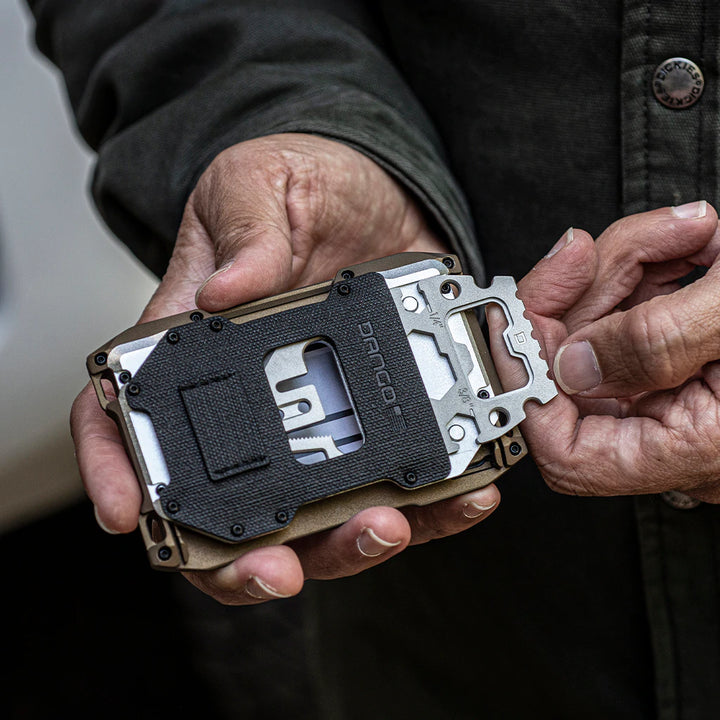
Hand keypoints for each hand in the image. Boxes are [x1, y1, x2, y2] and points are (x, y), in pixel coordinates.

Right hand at [71, 134, 500, 603]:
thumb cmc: (298, 189)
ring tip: (391, 524)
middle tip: (283, 565)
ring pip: (320, 518)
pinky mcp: (384, 422)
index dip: (119, 471)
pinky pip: (403, 482)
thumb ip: (245, 235)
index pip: (129, 418)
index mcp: (196, 352)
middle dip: (251, 557)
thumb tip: (228, 290)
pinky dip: (434, 502)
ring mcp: (321, 423)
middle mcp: (253, 404)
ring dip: (350, 541)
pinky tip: (463, 489)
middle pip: (229, 509)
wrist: (376, 193)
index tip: (130, 513)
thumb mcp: (256, 188)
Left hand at [497, 202, 719, 502]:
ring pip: (601, 330)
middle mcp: (680, 424)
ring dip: (620, 267)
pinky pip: (636, 309)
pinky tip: (689, 238)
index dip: (532, 392)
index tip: (522, 328)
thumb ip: (655, 345)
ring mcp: (682, 382)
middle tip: (598, 250)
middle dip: (579, 299)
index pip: (569, 452)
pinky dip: (645, 264)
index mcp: (696, 446)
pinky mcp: (687, 344)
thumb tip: (567, 365)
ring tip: (686, 232)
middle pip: (575, 374)